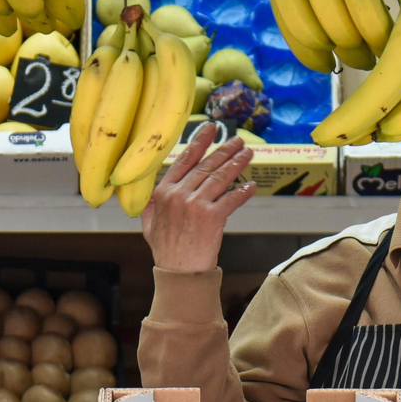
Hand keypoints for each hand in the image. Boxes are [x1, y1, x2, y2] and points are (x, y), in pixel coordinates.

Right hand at [141, 122, 255, 272]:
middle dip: (224, 150)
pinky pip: (231, 199)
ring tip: (248, 153)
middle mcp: (179, 195)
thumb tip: (154, 193)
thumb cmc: (166, 250)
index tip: (210, 128)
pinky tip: (251, 185)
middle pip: (206, 165)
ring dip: (237, 163)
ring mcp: (196, 205)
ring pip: (220, 177)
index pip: (184, 160)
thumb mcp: (150, 225)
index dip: (199, 142)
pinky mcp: (213, 218)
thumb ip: (152, 206)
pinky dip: (243, 191)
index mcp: (163, 193)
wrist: (179, 273)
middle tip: (238, 140)